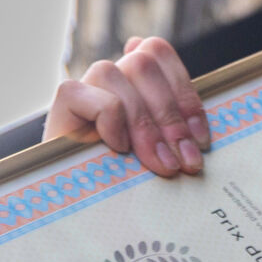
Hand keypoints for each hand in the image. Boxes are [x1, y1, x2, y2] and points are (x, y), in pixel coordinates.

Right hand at [47, 35, 210, 177]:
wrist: (79, 209)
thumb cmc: (124, 185)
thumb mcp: (160, 156)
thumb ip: (176, 129)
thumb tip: (195, 124)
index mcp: (134, 82)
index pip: (158, 52)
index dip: (184, 91)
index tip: (200, 138)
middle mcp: (108, 79)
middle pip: (143, 62)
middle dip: (170, 116)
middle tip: (185, 162)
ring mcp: (84, 90)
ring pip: (115, 73)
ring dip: (144, 123)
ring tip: (158, 164)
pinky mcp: (62, 105)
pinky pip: (90, 95)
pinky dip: (111, 121)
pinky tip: (118, 149)